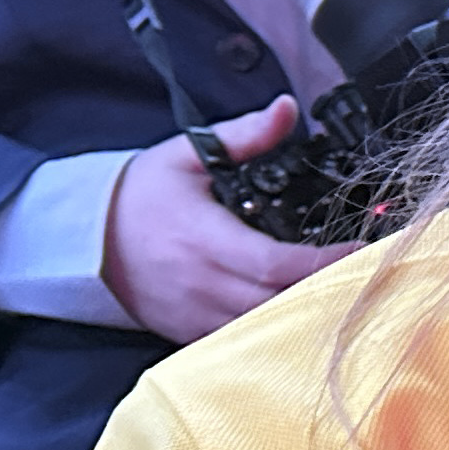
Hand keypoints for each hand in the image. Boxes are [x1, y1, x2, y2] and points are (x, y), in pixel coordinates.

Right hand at [99, 96, 356, 340]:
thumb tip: (287, 110)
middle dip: (325, 289)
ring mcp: (194, 314)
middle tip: (365, 273)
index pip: (276, 263)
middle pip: (279, 300)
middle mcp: (201, 282)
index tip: (359, 249)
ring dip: (303, 313)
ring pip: (264, 325)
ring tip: (340, 293)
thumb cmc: (138, 195)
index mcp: (203, 237)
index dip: (325, 262)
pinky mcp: (188, 332)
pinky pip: (241, 339)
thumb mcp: (187, 154)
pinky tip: (299, 313)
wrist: (84, 237)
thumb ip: (243, 135)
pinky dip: (272, 329)